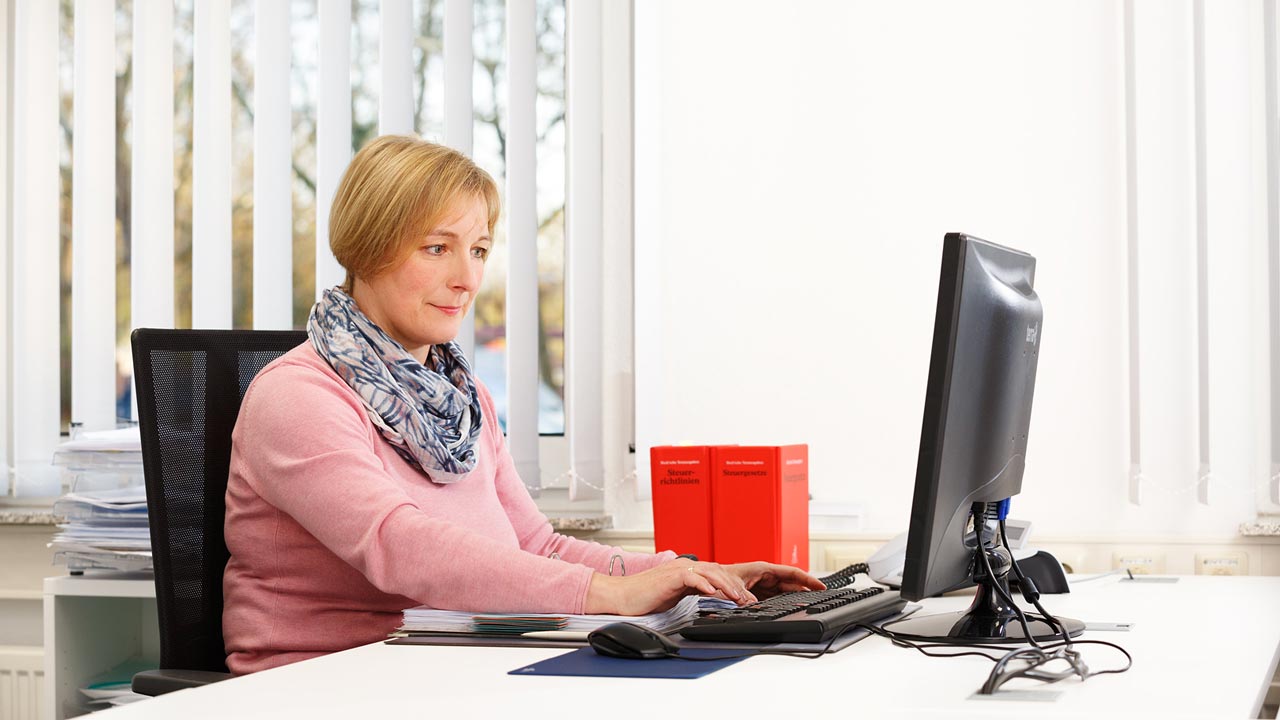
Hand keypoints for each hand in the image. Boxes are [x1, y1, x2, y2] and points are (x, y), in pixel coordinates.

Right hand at [584, 557, 758, 615]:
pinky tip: (713, 592)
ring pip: (709, 572)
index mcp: (687, 571)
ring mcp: (677, 570)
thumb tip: (711, 600)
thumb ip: (691, 593)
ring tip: (738, 598)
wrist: (621, 596)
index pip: (717, 574)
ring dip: (726, 585)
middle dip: (736, 586)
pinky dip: (704, 584)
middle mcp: (684, 567)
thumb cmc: (644, 598)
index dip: (733, 586)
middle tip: (749, 600)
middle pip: (718, 571)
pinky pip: (691, 578)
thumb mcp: (675, 596)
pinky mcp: (669, 577)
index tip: (745, 600)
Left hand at [721, 561, 825, 599]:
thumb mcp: (734, 587)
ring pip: (786, 592)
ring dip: (797, 598)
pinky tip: (792, 609)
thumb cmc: (720, 578)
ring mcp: (765, 586)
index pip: (792, 573)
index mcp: (764, 569)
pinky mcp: (761, 594)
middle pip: (792, 583)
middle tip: (820, 599)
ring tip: (809, 605)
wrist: (709, 582)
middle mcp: (766, 576)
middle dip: (806, 590)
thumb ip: (745, 597)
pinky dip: (786, 603)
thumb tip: (754, 606)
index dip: (808, 579)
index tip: (821, 586)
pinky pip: (777, 598)